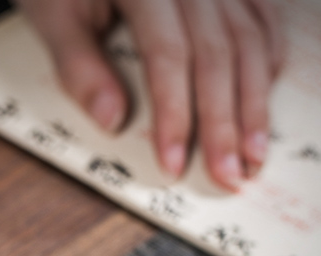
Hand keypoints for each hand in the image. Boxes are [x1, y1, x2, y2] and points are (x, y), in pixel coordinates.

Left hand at [15, 0, 285, 189]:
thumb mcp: (53, 15)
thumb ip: (79, 66)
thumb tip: (114, 122)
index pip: (168, 56)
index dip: (175, 115)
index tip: (174, 164)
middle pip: (217, 54)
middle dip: (224, 123)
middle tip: (228, 174)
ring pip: (248, 38)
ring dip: (255, 100)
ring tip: (254, 152)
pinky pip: (261, 14)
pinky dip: (267, 56)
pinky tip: (264, 94)